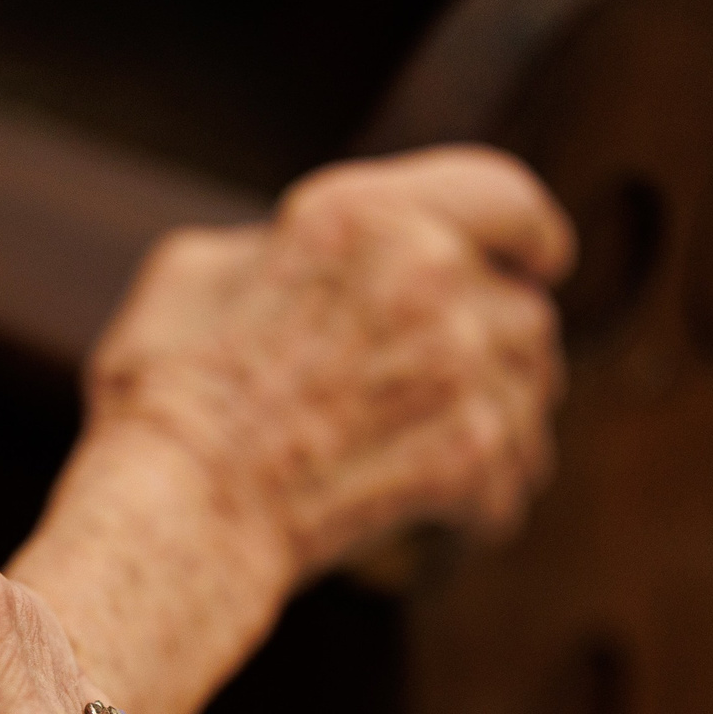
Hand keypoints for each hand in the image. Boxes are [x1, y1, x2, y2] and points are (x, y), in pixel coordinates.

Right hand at [12, 144, 571, 713]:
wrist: (179, 512)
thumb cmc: (167, 399)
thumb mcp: (195, 273)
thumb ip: (281, 244)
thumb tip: (318, 259)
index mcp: (357, 214)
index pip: (498, 194)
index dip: (533, 232)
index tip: (545, 260)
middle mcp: (422, 269)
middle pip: (520, 307)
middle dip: (499, 354)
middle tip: (456, 397)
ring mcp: (454, 360)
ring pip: (530, 391)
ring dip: (502, 428)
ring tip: (449, 463)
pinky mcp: (469, 450)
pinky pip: (513, 477)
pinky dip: (486, 503)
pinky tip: (446, 519)